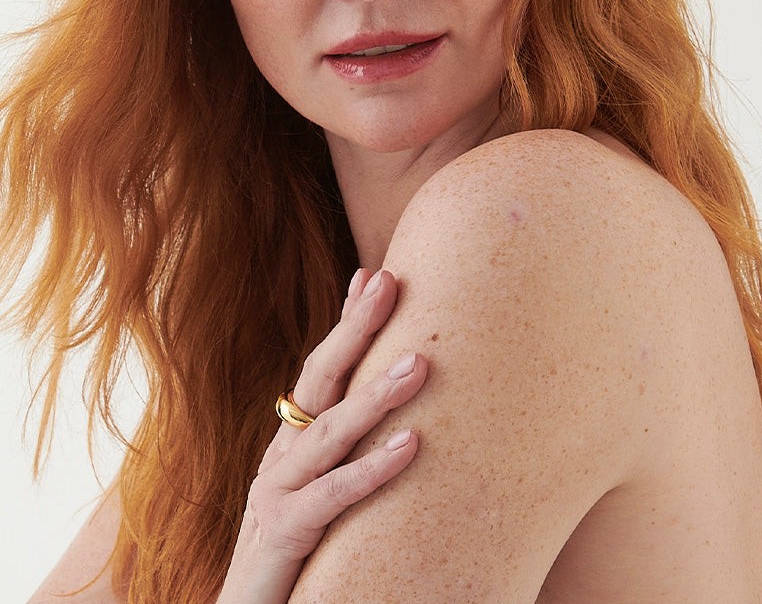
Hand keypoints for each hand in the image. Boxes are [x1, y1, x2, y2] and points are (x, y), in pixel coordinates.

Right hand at [216, 268, 426, 603]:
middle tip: (388, 283)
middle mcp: (282, 454)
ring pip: (330, 431)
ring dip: (375, 394)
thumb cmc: (297, 547)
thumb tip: (404, 417)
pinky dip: (372, 469)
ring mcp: (278, 490)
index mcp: (292, 439)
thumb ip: (347, 451)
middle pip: (319, 378)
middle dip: (354, 328)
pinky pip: (333, 497)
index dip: (345, 321)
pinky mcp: (283, 532)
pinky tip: (412, 446)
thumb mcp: (321, 488)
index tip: (372, 275)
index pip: (321, 367)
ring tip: (421, 363)